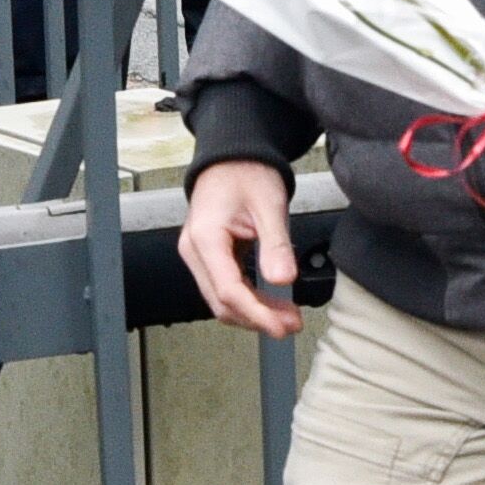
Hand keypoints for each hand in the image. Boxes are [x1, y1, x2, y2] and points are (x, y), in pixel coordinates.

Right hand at [181, 157, 302, 338]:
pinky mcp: (209, 257)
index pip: (228, 290)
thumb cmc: (246, 173)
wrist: (232, 157)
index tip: (280, 326)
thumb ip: (275, 245)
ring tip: (287, 318)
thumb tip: (283, 280)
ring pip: (222, 300)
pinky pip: (226, 288)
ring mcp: (198, 255)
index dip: (256, 314)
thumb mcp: (269, 205)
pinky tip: (271, 305)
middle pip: (221, 302)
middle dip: (257, 319)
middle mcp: (194, 250)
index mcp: (205, 238)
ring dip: (254, 313)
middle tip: (291, 325)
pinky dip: (249, 301)